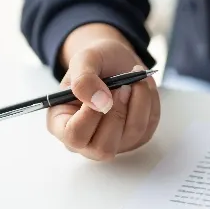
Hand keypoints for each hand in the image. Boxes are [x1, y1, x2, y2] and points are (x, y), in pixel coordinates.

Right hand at [48, 24, 159, 160]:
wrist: (116, 61)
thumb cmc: (95, 64)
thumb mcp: (83, 60)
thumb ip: (83, 80)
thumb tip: (100, 103)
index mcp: (61, 124)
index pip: (74, 137)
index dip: (90, 116)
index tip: (104, 91)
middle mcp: (85, 141)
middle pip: (103, 148)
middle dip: (118, 112)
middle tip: (122, 84)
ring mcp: (112, 142)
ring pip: (131, 135)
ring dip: (137, 102)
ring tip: (134, 79)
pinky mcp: (136, 138)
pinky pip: (147, 126)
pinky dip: (147, 102)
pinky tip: (140, 87)